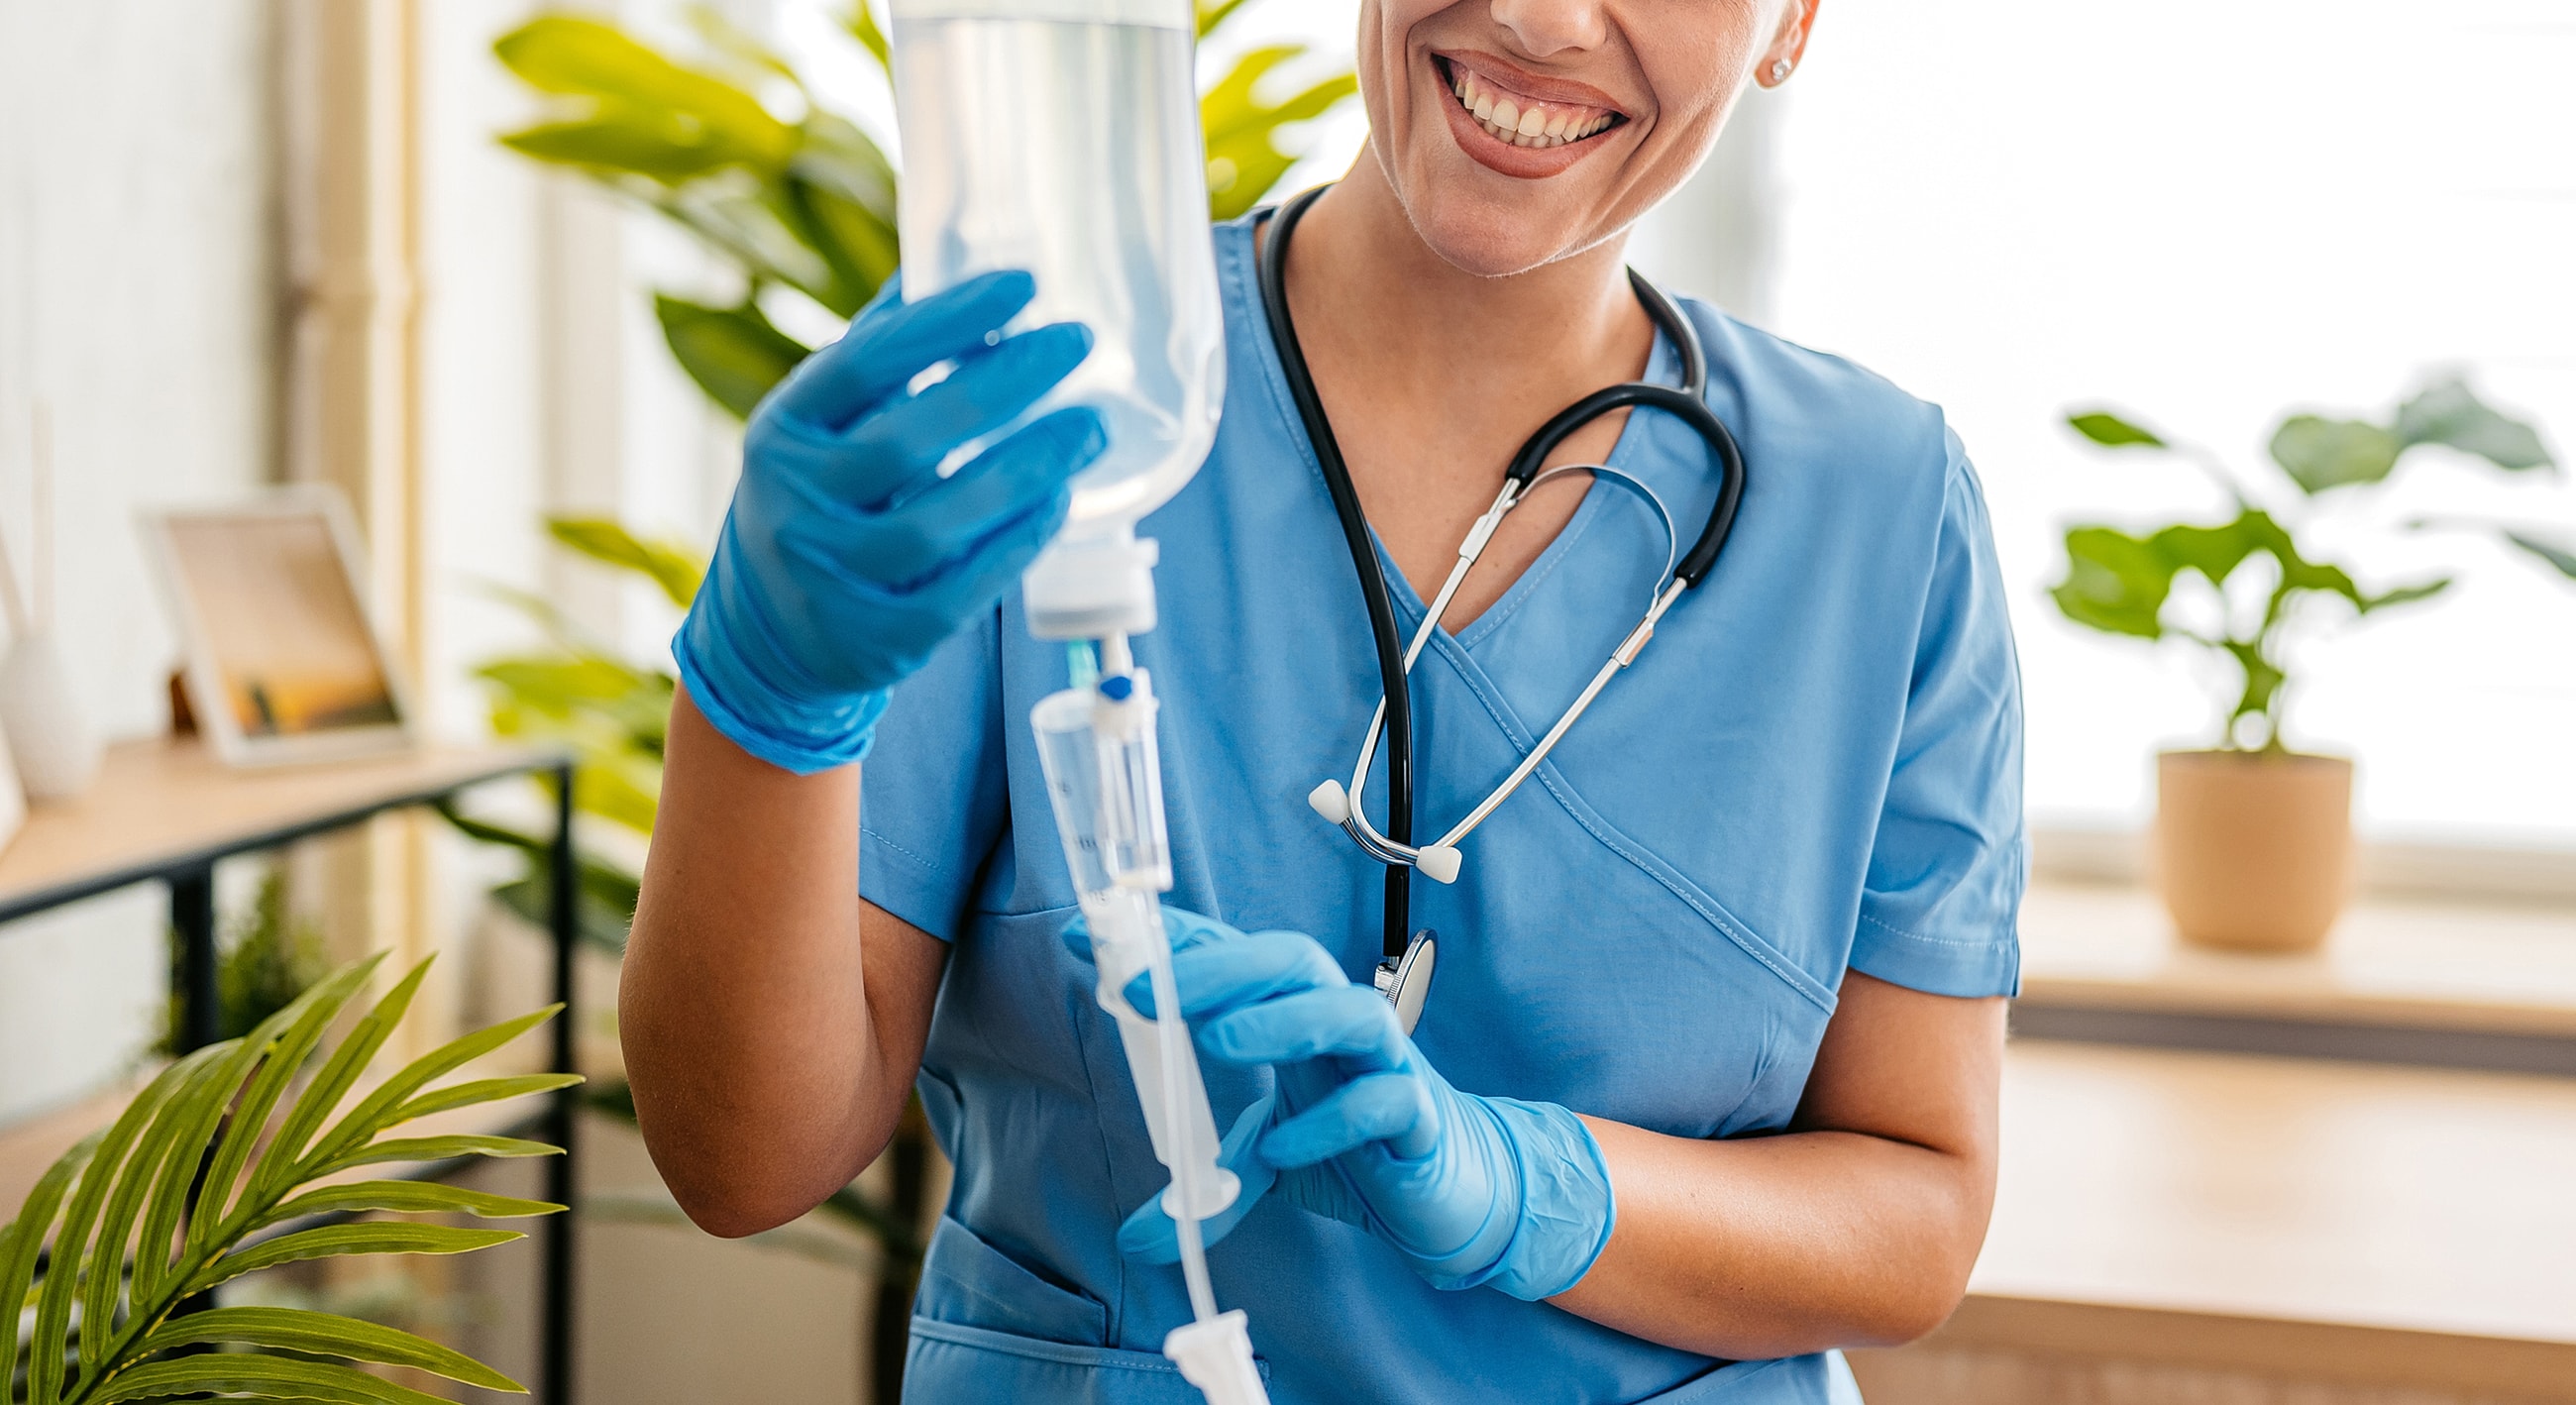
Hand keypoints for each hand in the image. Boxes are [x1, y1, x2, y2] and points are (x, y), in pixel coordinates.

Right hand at [674, 270, 1104, 772]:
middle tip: (1076, 343)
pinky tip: (1058, 501)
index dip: (946, 320)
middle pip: (909, 438)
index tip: (1023, 284)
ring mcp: (833, 579)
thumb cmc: (820, 500)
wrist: (768, 636)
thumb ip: (880, 355)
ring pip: (938, 521)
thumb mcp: (821, 426)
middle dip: (1003, 385)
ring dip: (1026, 469)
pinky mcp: (878, 641)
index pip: (865, 362)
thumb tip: (950, 261)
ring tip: (1089, 427)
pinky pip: (961, 590)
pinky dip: (1017, 542)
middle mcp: (795, 504)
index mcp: (783, 430)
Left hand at [1061, 909, 1616, 1300]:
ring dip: (1283, 1019)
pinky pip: (1384, 1101)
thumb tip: (1134, 1240)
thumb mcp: (1264, 1160)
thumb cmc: (1354, 1145)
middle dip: (1217, 966)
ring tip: (1218, 1038)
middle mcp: (1340, 1023)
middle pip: (1291, 962)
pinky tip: (1285, 1146)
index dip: (1165, 942)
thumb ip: (1205, 1190)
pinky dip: (1333, 1120)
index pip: (1232, 959)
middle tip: (1141, 985)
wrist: (1451, 1188)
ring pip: (1350, 1012)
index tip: (1083, 935)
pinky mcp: (1421, 1116)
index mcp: (1295, 1015)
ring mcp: (1387, 1064)